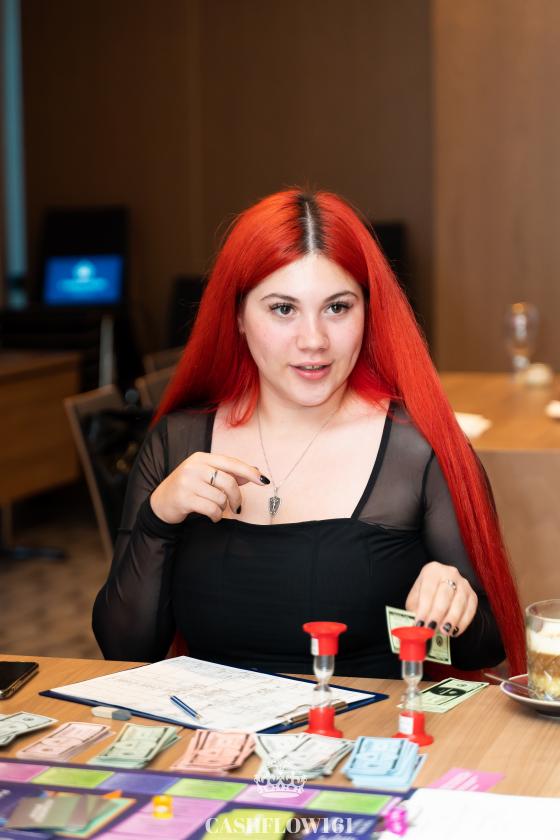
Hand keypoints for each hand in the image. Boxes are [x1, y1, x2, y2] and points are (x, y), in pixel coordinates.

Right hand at [150, 452, 268, 523]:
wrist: (160, 503)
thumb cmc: (188, 488)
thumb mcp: (206, 476)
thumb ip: (228, 474)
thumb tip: (254, 473)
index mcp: (201, 458)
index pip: (231, 463)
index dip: (249, 472)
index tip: (264, 481)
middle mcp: (194, 467)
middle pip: (228, 482)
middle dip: (237, 497)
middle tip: (237, 507)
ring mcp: (187, 482)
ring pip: (220, 497)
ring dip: (223, 508)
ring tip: (217, 511)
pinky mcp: (183, 498)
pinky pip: (211, 509)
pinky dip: (217, 516)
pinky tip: (213, 517)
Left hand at [405, 561, 477, 636]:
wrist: (442, 590)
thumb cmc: (426, 595)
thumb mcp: (416, 598)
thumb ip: (415, 609)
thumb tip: (416, 625)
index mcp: (432, 570)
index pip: (427, 590)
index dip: (423, 608)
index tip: (420, 624)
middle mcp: (450, 573)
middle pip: (445, 594)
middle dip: (438, 614)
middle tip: (431, 628)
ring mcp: (463, 583)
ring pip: (459, 602)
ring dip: (451, 619)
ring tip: (444, 632)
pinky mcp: (472, 595)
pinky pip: (470, 610)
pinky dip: (462, 623)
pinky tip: (454, 632)